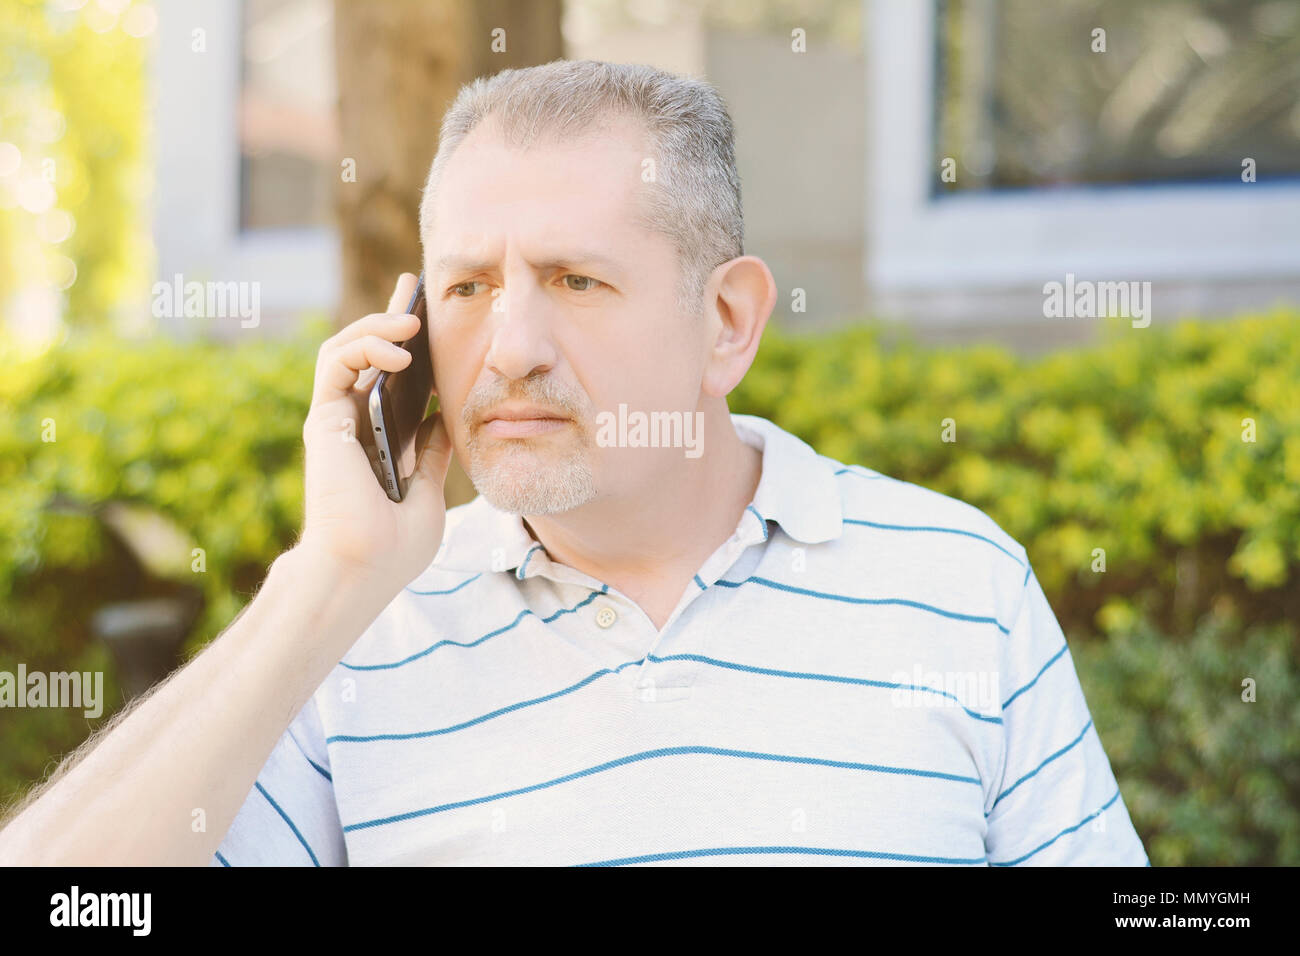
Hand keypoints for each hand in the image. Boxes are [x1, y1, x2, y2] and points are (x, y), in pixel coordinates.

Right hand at [298, 273, 452, 588]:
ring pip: (347, 351)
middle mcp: (354, 425)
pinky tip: (399, 354)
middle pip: (369, 356)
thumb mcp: (428, 494)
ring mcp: (336, 420)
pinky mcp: (324, 420)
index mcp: (379, 440)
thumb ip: (432, 454)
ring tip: (411, 321)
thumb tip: (443, 419)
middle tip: (411, 286)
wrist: (364, 570)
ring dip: (377, 327)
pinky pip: (336, 364)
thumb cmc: (393, 547)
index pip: (393, 381)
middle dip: (389, 318)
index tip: (429, 317)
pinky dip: (363, 348)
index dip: (408, 347)